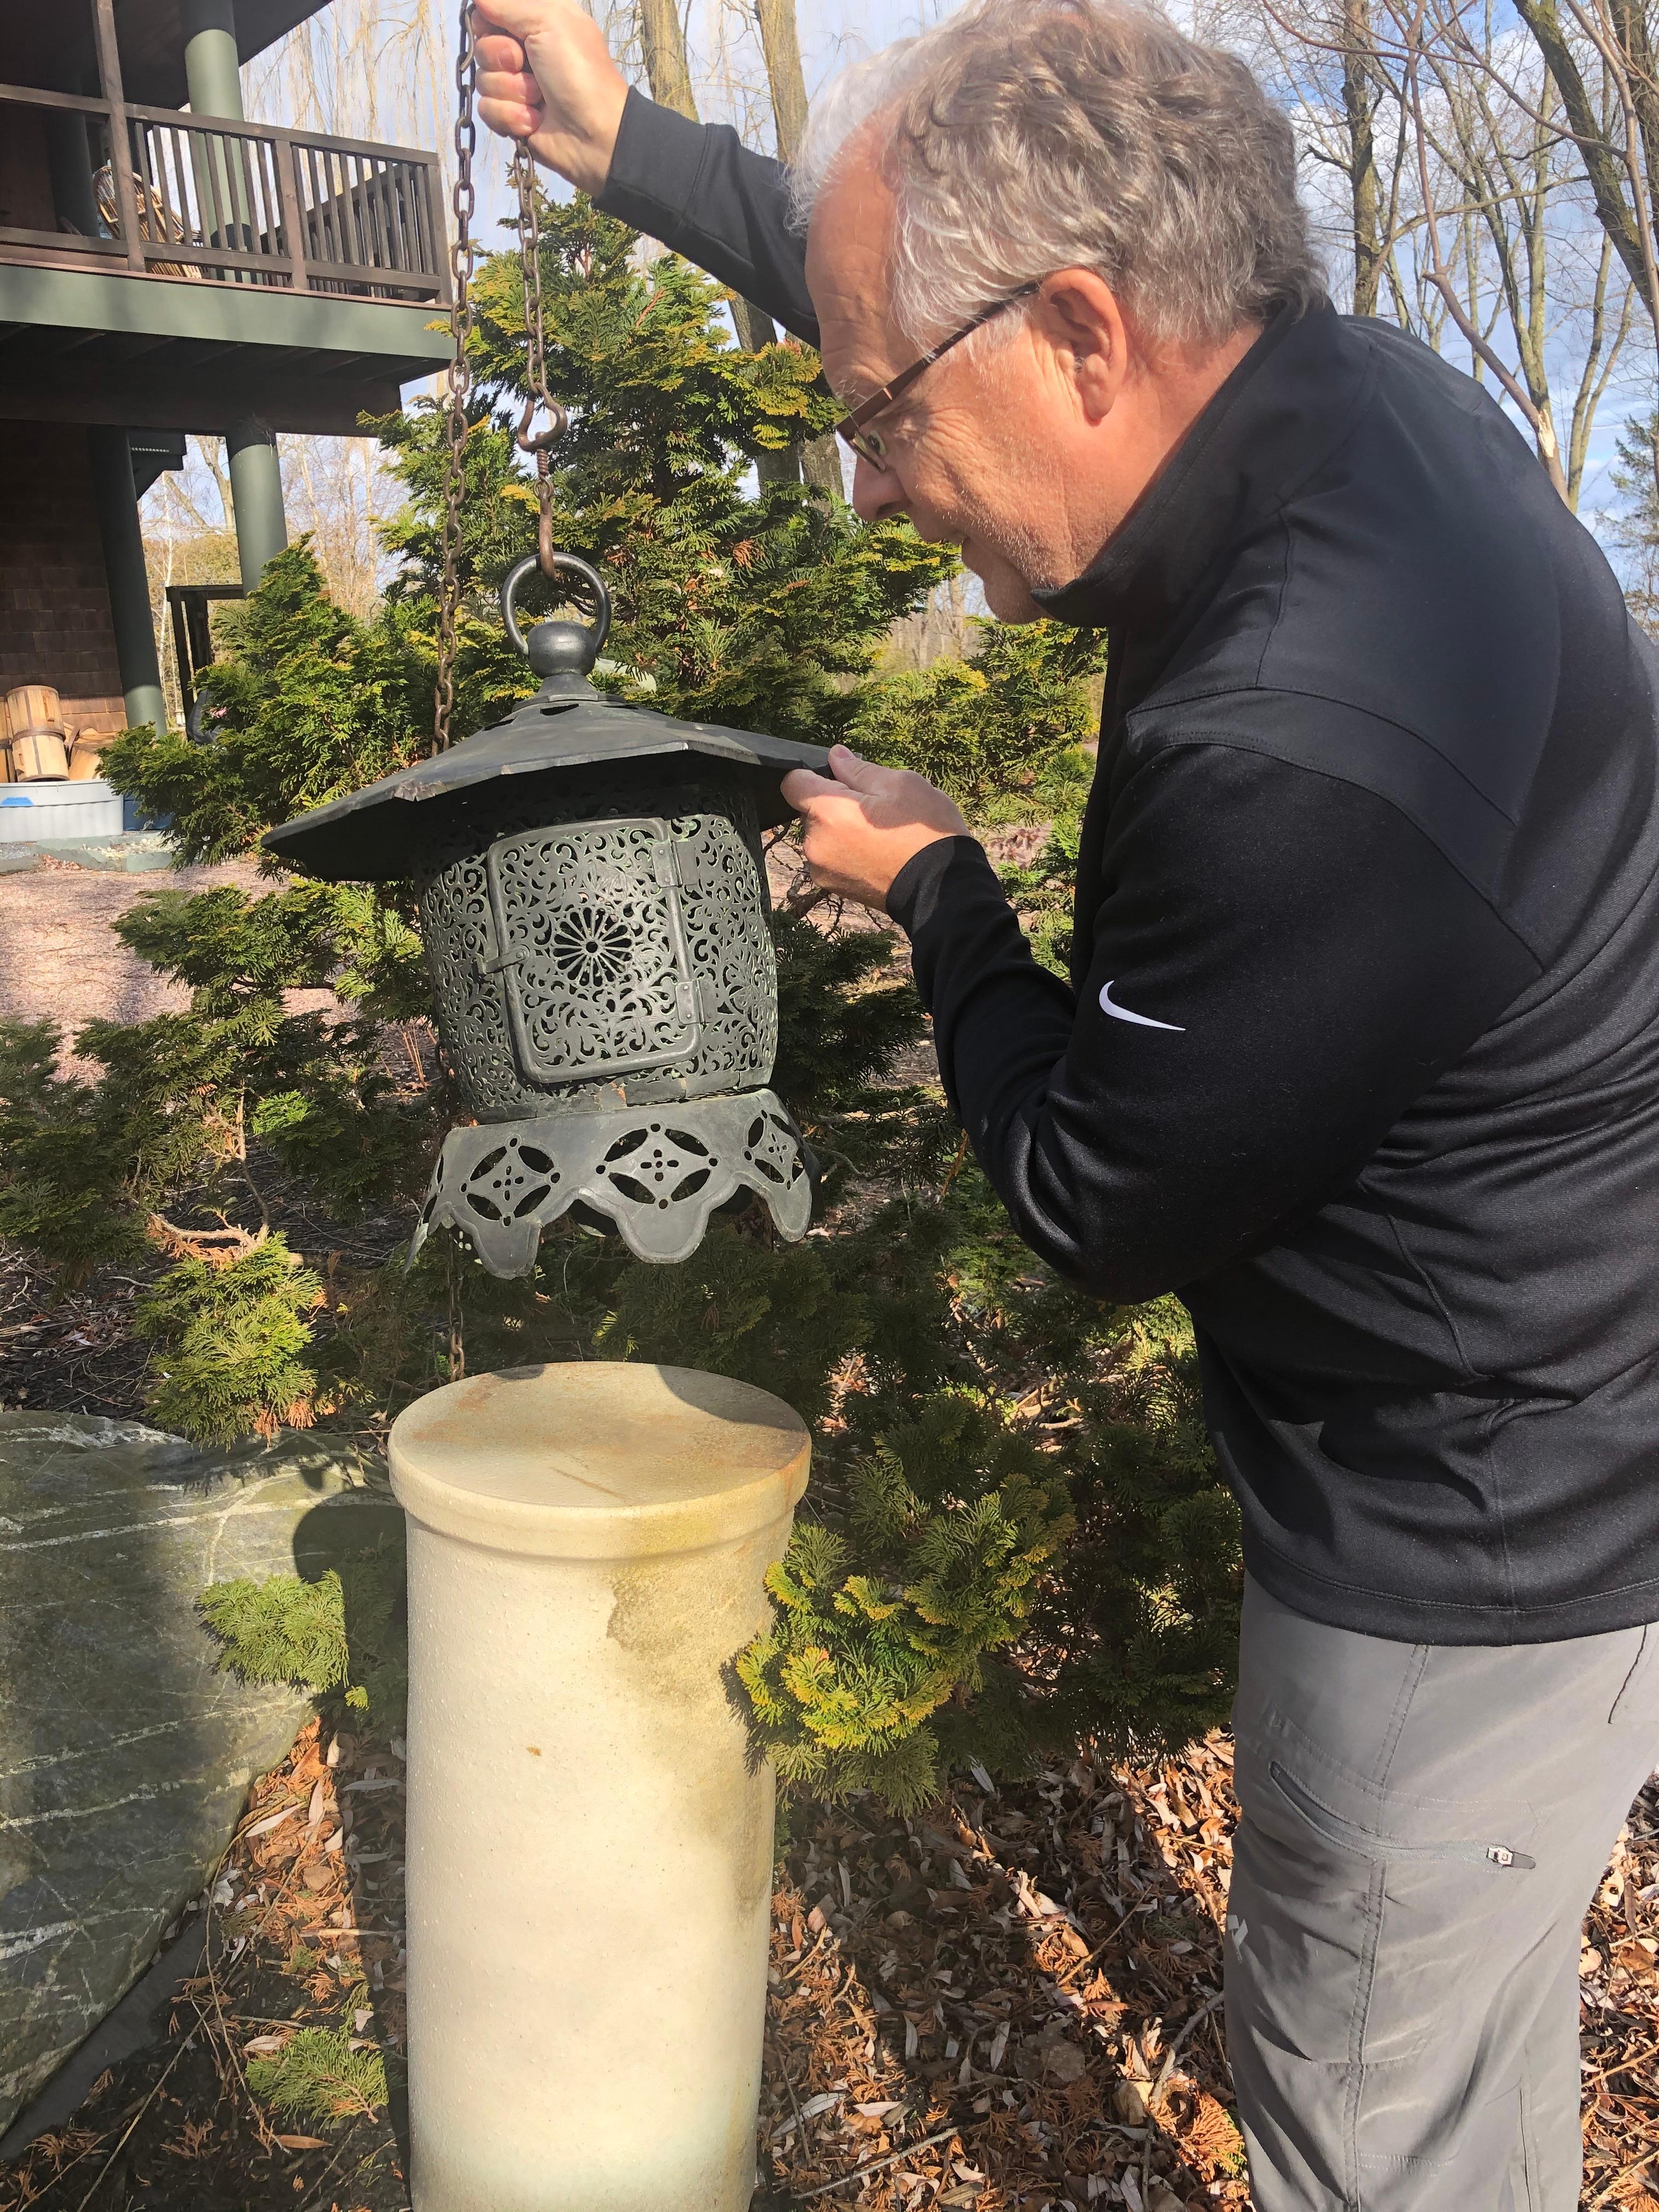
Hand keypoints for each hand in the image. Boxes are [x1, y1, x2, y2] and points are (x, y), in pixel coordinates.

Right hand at [471, 0, 628, 196]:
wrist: (595, 135)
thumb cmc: (578, 72)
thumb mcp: (549, 21)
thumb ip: (508, 3)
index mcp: (535, 21)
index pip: (490, 13)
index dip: (488, 22)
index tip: (503, 30)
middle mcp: (524, 50)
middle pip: (482, 46)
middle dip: (501, 57)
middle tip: (527, 66)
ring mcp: (517, 85)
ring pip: (483, 80)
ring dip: (512, 91)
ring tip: (539, 98)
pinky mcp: (512, 116)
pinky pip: (487, 109)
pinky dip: (511, 116)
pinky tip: (535, 120)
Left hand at [780, 746, 969, 911]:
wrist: (942, 888)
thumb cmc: (923, 832)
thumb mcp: (900, 785)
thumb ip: (859, 769)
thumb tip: (835, 756)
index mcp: (827, 811)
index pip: (792, 783)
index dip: (813, 775)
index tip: (839, 779)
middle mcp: (815, 842)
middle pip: (810, 810)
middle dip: (835, 804)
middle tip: (874, 809)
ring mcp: (821, 868)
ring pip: (821, 834)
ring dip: (841, 829)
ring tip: (878, 834)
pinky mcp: (831, 886)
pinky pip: (830, 857)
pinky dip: (846, 850)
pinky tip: (875, 852)